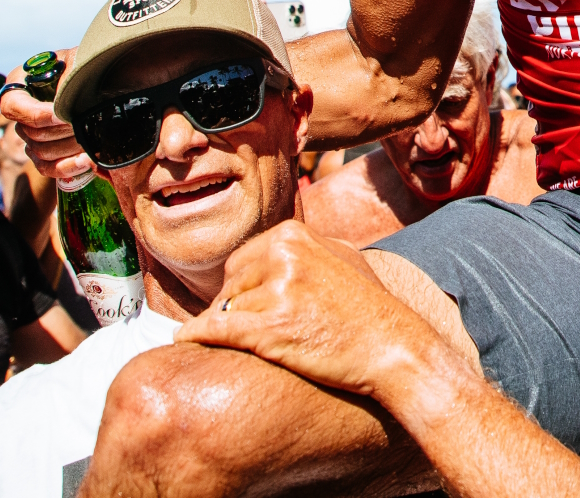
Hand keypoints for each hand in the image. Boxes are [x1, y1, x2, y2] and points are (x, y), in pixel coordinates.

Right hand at [0, 47, 93, 182]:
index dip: (38, 115)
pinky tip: (86, 160)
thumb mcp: (76, 62)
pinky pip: (46, 167)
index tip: (65, 115)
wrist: (100, 79)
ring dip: (69, 148)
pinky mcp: (43, 152)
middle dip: (63, 131)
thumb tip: (66, 104)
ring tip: (93, 140)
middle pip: (32, 132)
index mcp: (20, 84)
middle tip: (89, 125)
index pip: (13, 106)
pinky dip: (66, 167)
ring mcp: (30, 134)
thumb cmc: (85, 65)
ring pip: (40, 151)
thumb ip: (67, 78)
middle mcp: (21, 112)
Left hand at [177, 220, 435, 398]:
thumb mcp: (340, 257)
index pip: (242, 260)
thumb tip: (266, 253)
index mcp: (294, 234)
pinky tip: (185, 340)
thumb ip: (302, 249)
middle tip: (256, 331)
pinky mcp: (270, 328)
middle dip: (235, 308)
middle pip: (230, 285)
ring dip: (230, 329)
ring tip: (253, 345)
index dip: (243, 289)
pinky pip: (216, 329)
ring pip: (225, 310)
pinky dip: (196, 335)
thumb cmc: (369, 308)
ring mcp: (277, 291)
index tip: (251, 309)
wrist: (394, 346)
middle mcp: (283, 256)